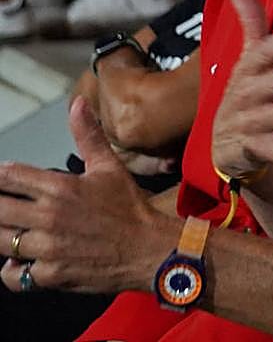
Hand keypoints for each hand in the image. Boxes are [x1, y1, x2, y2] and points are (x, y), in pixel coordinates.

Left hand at [0, 98, 174, 293]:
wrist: (150, 248)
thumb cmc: (130, 208)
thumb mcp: (110, 167)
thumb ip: (88, 136)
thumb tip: (78, 104)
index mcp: (61, 187)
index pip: (8, 176)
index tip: (0, 177)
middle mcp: (49, 217)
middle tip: (5, 204)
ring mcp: (48, 247)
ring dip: (1, 235)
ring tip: (10, 229)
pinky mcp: (51, 274)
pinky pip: (13, 276)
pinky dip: (11, 271)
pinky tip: (19, 261)